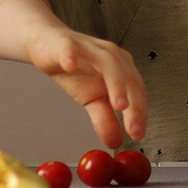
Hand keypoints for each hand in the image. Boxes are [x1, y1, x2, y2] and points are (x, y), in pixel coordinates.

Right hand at [26, 25, 146, 146]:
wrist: (48, 45)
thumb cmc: (74, 68)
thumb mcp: (91, 98)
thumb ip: (105, 119)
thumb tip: (116, 142)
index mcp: (121, 69)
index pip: (136, 90)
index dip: (139, 112)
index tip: (138, 134)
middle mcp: (110, 56)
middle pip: (127, 77)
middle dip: (133, 102)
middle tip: (132, 126)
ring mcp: (88, 49)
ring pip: (107, 62)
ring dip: (116, 83)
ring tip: (118, 104)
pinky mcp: (65, 44)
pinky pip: (70, 49)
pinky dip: (71, 56)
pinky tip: (70, 65)